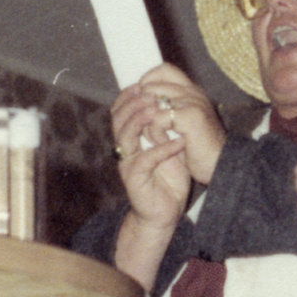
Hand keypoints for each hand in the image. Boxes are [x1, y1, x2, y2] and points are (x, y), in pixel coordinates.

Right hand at [111, 69, 194, 227]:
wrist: (164, 213)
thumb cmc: (166, 180)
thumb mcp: (167, 148)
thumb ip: (164, 129)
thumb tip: (169, 104)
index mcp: (130, 141)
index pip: (120, 113)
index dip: (127, 97)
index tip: (142, 84)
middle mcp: (125, 151)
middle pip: (118, 120)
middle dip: (132, 104)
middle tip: (148, 93)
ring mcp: (128, 165)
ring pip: (125, 137)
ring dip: (140, 121)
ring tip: (157, 111)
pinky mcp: (135, 180)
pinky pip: (145, 160)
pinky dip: (163, 149)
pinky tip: (178, 142)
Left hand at [130, 64, 226, 184]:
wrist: (220, 165)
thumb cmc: (200, 149)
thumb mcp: (183, 123)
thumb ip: (168, 108)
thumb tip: (141, 100)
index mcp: (192, 91)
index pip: (164, 69)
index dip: (148, 81)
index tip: (142, 102)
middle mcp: (193, 92)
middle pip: (152, 85)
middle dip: (141, 107)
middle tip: (146, 127)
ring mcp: (193, 102)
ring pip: (151, 101)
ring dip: (147, 122)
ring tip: (156, 137)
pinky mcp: (191, 116)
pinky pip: (158, 118)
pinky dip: (155, 133)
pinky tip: (164, 143)